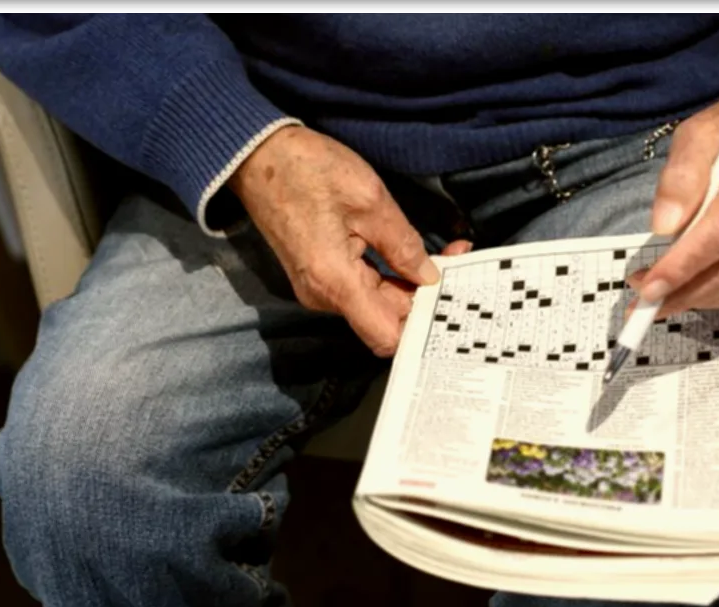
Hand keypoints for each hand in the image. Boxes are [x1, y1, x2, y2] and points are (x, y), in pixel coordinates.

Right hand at [230, 125, 471, 356]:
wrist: (257, 156)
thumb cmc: (308, 171)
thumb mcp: (370, 200)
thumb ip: (403, 244)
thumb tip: (429, 276)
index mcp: (335, 282)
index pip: (386, 337)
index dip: (423, 326)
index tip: (452, 300)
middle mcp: (324, 296)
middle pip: (386, 318)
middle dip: (425, 296)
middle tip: (461, 261)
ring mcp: (319, 287)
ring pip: (377, 302)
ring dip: (411, 284)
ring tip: (448, 253)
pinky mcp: (320, 274)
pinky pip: (362, 287)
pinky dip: (391, 275)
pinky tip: (416, 255)